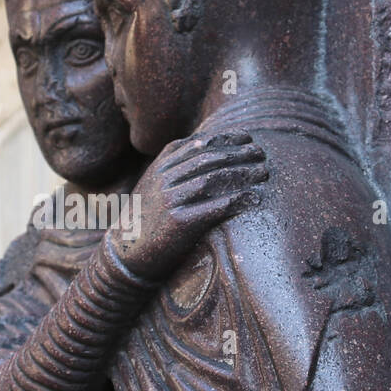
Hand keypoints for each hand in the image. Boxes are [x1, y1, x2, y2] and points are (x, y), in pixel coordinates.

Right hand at [115, 131, 266, 278]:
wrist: (125, 253)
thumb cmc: (148, 219)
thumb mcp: (154, 185)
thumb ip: (175, 167)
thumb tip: (203, 149)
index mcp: (160, 167)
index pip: (198, 144)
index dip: (225, 138)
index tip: (248, 137)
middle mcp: (164, 178)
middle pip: (208, 159)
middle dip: (239, 153)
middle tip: (262, 153)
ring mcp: (169, 199)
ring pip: (212, 179)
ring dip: (242, 173)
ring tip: (265, 172)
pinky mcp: (178, 222)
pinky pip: (212, 207)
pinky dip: (236, 201)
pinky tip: (254, 198)